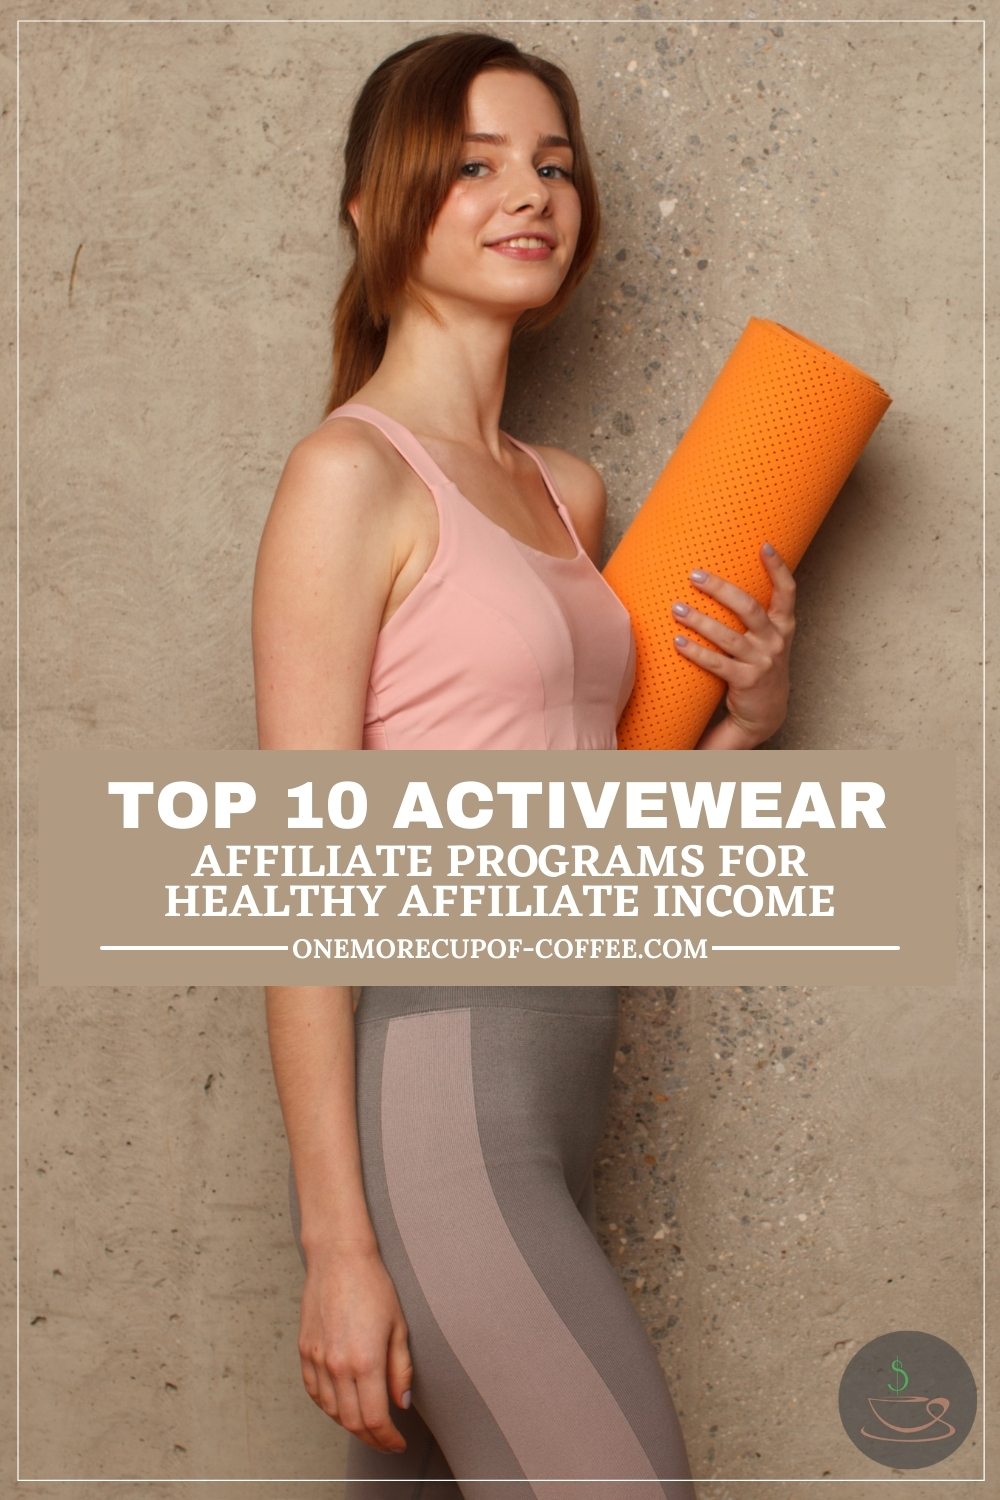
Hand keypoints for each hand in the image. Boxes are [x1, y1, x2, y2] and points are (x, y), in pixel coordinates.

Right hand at [297, 1241, 413, 1453]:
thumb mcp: (398, 1326)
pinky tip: (341, 1405)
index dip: (387, 1439)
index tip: (397, 1443)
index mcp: (364, 1361)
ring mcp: (317, 1359)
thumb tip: (402, 1402)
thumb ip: (400, 1369)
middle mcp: (337, 1365)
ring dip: (350, 1424)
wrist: (338, 1257)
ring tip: (367, 1424)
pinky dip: (328, 1406)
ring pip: (331, 1411)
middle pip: (352, 1422)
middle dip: (371, 1438)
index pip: (375, 1418)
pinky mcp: (305, 1350)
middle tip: (385, 1441)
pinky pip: (314, 1392)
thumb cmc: (372, 1285)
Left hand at [672, 542, 795, 747]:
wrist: (766, 712)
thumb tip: (720, 580)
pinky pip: (716, 663)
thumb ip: (753, 614)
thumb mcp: (767, 638)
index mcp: (783, 625)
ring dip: (700, 620)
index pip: (787, 591)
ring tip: (677, 608)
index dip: (778, 568)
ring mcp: (762, 662)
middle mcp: (776, 641)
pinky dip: (695, 651)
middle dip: (721, 589)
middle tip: (695, 575)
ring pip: (728, 636)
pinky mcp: (746, 681)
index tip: (765, 545)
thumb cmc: (760, 665)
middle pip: (749, 607)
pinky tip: (677, 641)